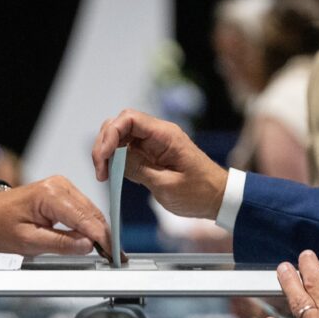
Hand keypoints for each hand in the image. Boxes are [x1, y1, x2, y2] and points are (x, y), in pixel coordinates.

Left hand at [0, 175, 110, 255]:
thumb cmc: (2, 226)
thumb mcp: (29, 241)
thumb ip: (61, 243)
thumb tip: (88, 245)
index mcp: (50, 195)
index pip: (85, 219)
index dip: (102, 239)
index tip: (113, 254)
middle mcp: (60, 185)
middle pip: (93, 214)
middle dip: (105, 236)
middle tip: (116, 258)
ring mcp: (63, 186)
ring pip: (92, 212)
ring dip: (100, 232)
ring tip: (108, 252)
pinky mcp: (64, 192)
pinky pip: (84, 210)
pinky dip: (91, 225)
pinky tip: (96, 240)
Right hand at [92, 109, 228, 218]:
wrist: (217, 198)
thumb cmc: (199, 192)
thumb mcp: (166, 185)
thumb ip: (138, 169)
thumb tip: (114, 159)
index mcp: (165, 135)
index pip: (128, 119)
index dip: (110, 134)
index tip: (103, 158)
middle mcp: (157, 134)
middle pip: (119, 125)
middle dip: (104, 144)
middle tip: (100, 171)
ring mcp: (152, 144)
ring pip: (120, 137)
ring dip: (107, 153)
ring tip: (104, 175)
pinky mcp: (150, 155)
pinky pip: (126, 151)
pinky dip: (115, 160)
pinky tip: (112, 175)